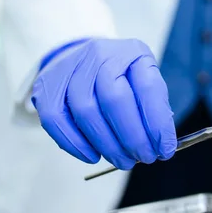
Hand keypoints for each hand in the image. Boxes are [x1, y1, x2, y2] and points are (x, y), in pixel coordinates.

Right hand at [31, 38, 176, 168]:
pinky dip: (76, 145)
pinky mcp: (47, 85)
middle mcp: (100, 54)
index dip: (157, 123)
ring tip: (122, 160)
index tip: (164, 149)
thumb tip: (161, 146)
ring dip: (107, 145)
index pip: (148, 87)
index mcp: (132, 52)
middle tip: (143, 158)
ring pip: (86, 111)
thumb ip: (153, 109)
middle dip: (132, 137)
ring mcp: (70, 67)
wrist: (81, 58)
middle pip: (114, 99)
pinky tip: (93, 156)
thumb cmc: (119, 77)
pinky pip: (56, 120)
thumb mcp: (143, 81)